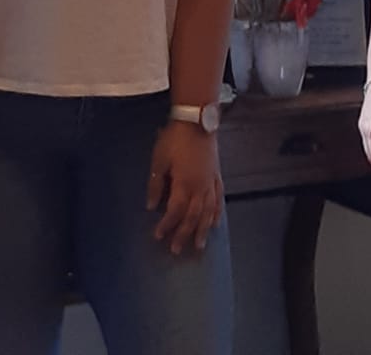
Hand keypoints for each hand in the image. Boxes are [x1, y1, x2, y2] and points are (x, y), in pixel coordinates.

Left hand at [146, 121, 223, 254]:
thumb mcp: (159, 159)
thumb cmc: (175, 138)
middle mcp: (200, 188)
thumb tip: (151, 206)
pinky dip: (217, 213)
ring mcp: (210, 182)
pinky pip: (219, 199)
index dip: (167, 226)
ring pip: (208, 212)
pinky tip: (215, 222)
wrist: (197, 119)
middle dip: (184, 234)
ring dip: (203, 230)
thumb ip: (155, 184)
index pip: (175, 212)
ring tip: (199, 245)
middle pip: (193, 217)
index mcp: (184, 185)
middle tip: (177, 250)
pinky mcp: (217, 175)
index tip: (158, 236)